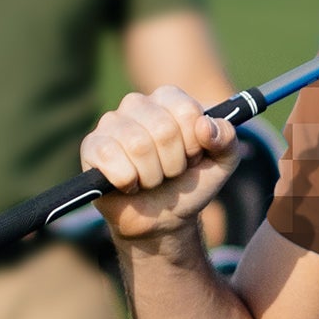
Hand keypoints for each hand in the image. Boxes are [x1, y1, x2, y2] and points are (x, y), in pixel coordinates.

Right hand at [82, 85, 244, 243]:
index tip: (192, 157)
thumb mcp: (222, 163)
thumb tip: (205, 126)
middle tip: (170, 172)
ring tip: (150, 180)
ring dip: (152, 176)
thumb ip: (227, 139)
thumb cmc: (189, 184)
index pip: (187, 110)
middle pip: (164, 129)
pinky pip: (110, 159)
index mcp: (168, 99)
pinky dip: (127, 181)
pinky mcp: (91, 146)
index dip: (194, 143)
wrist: (163, 219)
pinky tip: (129, 184)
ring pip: (138, 145)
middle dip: (174, 164)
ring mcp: (111, 123)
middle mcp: (137, 103)